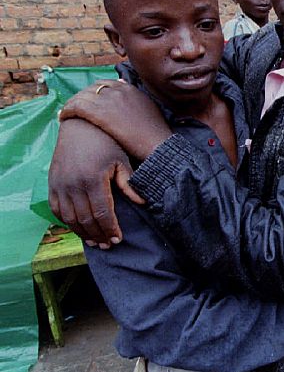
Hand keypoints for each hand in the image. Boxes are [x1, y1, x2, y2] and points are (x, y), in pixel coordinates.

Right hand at [48, 119, 144, 247]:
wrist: (79, 126)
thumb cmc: (106, 143)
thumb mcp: (121, 160)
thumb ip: (128, 183)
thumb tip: (142, 202)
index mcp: (93, 180)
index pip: (102, 213)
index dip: (110, 229)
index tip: (118, 239)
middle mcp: (73, 184)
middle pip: (86, 219)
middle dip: (98, 235)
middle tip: (108, 245)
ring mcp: (60, 185)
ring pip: (69, 218)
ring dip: (82, 232)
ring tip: (95, 241)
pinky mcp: (52, 183)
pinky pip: (56, 209)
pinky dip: (67, 222)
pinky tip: (79, 228)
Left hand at [59, 80, 171, 159]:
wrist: (158, 146)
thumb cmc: (156, 135)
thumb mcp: (150, 111)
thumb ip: (137, 102)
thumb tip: (128, 98)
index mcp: (131, 89)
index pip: (107, 84)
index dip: (96, 93)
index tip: (90, 101)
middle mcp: (119, 90)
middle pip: (93, 88)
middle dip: (83, 97)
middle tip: (75, 108)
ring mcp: (109, 99)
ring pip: (82, 96)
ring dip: (72, 104)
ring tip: (66, 113)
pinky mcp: (99, 112)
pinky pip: (76, 106)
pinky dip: (68, 111)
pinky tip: (63, 117)